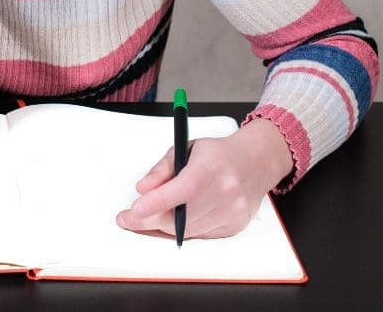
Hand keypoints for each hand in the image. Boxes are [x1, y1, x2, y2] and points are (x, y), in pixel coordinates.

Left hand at [115, 118, 292, 239]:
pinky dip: (181, 229)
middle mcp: (226, 191)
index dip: (158, 202)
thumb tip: (142, 189)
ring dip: (162, 226)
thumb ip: (161, 169)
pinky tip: (171, 219)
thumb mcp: (185, 148)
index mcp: (212, 166)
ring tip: (145, 218)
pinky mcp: (235, 226)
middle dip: (149, 220)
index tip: (135, 210)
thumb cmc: (217, 154)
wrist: (254, 163)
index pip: (184, 189)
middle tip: (127, 218)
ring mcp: (233, 212)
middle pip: (182, 216)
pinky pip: (199, 235)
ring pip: (188, 230)